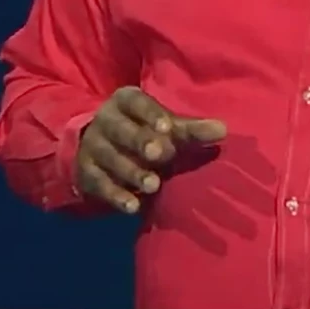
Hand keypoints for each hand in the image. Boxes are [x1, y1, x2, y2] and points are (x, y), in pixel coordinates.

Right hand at [76, 87, 226, 214]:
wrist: (94, 147)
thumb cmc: (140, 131)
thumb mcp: (162, 127)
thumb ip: (190, 130)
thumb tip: (222, 129)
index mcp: (125, 101)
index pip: (136, 102)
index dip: (150, 114)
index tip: (168, 128)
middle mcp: (105, 120)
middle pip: (121, 130)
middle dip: (140, 141)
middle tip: (160, 154)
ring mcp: (93, 147)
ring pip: (110, 158)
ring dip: (132, 172)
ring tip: (154, 185)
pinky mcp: (86, 173)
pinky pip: (100, 184)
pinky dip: (116, 196)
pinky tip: (133, 207)